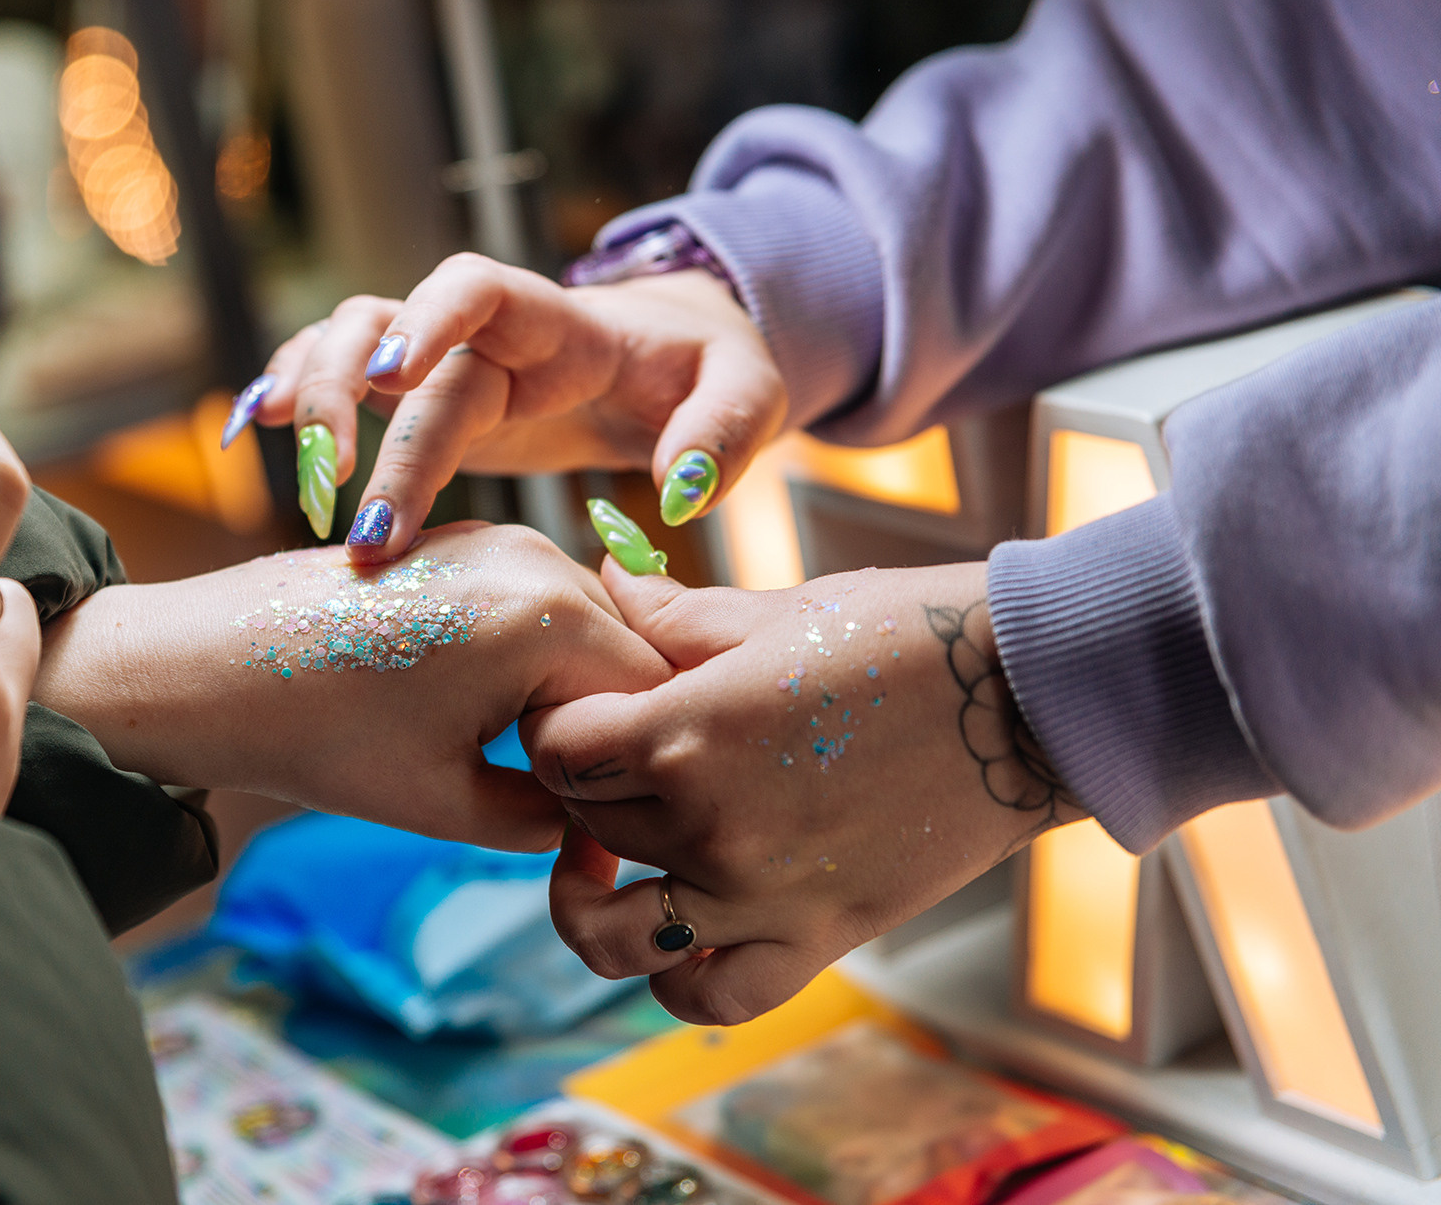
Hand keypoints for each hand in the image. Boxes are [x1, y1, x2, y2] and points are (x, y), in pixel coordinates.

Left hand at [31, 522, 670, 851]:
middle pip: (630, 662)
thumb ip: (552, 820)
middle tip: (551, 801)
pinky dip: (532, 664)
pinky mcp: (467, 543)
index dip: (633, 778)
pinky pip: (540, 608)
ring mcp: (501, 540)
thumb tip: (599, 833)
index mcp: (549, 616)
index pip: (652, 705)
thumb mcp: (452, 804)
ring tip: (502, 753)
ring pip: (587, 635)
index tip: (585, 829)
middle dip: (605, 735)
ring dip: (569, 698)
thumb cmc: (320, 734)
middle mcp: (538, 558)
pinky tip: (471, 710)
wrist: (208, 667)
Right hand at [227, 254, 784, 557]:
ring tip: (307, 489)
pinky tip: (251, 429)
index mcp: (556, 319)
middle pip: (390, 338)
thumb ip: (721, 437)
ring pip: (344, 343)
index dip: (429, 318)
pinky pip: (339, 376)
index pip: (477, 286)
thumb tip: (681, 495)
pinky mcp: (422, 395)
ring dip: (311, 401)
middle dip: (358, 417)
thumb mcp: (749, 396)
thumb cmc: (710, 373)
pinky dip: (291, 392)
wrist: (677, 362)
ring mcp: (443, 359)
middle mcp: (484, 331)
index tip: (395, 376)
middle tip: (353, 520)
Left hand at [523, 560, 1086, 1024]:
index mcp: (688, 732)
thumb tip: (609, 583)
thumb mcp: (775, 611)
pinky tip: (676, 930)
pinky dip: (676, 978)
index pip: (553, 750)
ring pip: (613, 933)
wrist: (1029, 697)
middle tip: (607, 759)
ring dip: (589, 900)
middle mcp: (709, 826)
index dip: (549, 725)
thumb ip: (674, 614)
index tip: (573, 709)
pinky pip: (710, 995)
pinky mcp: (816, 938)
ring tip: (604, 860)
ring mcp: (759, 895)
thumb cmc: (907, 635)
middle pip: (583, 822)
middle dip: (579, 787)